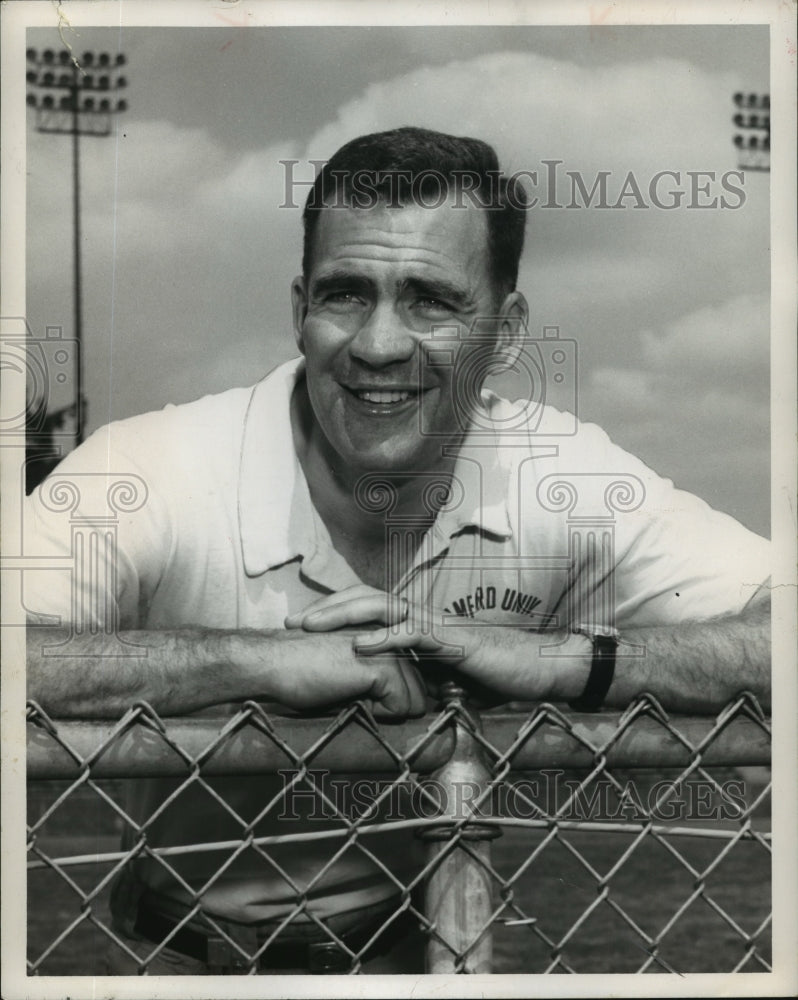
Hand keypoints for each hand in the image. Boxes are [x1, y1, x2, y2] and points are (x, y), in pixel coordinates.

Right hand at [259, 629, 427, 718]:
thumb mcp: (347, 671)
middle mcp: (391, 638)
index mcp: (383, 635)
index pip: (413, 678)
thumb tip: (397, 704)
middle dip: (393, 706)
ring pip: (415, 701)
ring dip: (385, 711)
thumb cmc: (300, 669)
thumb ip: (375, 677)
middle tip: (353, 695)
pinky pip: (401, 708)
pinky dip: (378, 715)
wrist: (272, 661)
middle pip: (419, 691)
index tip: (362, 693)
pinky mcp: (382, 667)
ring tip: (349, 694)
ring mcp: (389, 651)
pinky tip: (349, 697)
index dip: (392, 698)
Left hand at [284, 585, 560, 700]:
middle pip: (366, 600)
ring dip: (343, 614)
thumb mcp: (446, 680)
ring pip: (382, 608)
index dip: (336, 612)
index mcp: (418, 625)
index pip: (370, 608)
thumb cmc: (495, 674)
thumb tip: (394, 701)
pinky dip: (382, 639)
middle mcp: (422, 617)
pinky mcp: (452, 640)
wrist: (536, 669)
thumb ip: (419, 682)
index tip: (304, 626)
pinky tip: (358, 646)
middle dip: (327, 608)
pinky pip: (412, 634)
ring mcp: (436, 625)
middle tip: (292, 621)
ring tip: (312, 625)